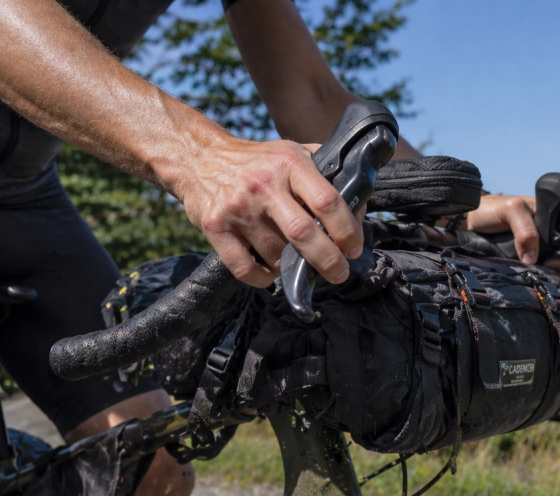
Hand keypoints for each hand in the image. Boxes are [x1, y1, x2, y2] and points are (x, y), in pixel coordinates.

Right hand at [176, 137, 361, 287]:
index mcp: (289, 164)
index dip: (346, 231)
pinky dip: (263, 279)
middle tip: (339, 273)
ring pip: (276, 255)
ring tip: (296, 262)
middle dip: (328, 261)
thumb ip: (327, 174)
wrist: (198, 158)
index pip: (327, 201)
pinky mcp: (215, 228)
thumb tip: (360, 206)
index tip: (353, 247)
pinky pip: (245, 269)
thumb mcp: (293, 152)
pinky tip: (270, 273)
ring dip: (292, 267)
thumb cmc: (257, 161)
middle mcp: (263, 185)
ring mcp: (238, 208)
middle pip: (304, 234)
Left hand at [462, 195, 559, 275]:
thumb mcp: (509, 210)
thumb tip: (534, 258)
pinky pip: (555, 269)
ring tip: (543, 265)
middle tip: (554, 266)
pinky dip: (552, 273)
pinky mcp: (539, 257)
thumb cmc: (491, 208)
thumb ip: (524, 229)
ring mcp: (551, 244)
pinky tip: (538, 270)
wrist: (469, 219)